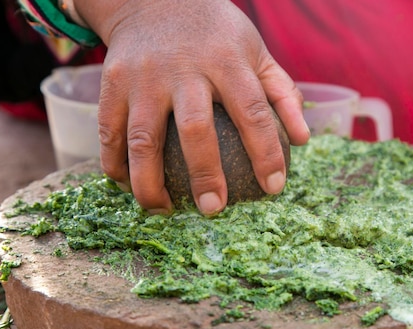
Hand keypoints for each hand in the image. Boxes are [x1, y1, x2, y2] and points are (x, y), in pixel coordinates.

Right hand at [75, 0, 309, 214]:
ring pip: (143, 139)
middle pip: (195, 129)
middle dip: (205, 175)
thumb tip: (301, 140)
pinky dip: (115, 164)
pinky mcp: (112, 82)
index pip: (253, 112)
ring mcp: (143, 76)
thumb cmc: (215, 34)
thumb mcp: (255, 51)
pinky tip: (128, 186)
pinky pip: (110, 132)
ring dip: (150, 182)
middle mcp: (183, 68)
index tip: (274, 187)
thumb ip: (281, 92)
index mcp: (226, 60)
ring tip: (162, 210)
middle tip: (213, 209)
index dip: (266, 153)